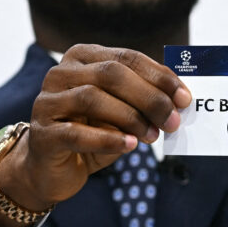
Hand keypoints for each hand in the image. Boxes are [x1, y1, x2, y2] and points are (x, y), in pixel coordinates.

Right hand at [0, 44, 190, 226]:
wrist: (52, 169)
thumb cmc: (93, 132)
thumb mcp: (122, 111)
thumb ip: (144, 98)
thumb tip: (180, 98)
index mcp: (83, 57)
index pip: (127, 57)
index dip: (159, 76)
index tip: (185, 98)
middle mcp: (60, 73)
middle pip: (111, 74)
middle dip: (149, 97)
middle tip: (173, 121)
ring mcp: (47, 102)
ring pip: (92, 98)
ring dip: (130, 118)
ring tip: (152, 136)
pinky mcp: (42, 134)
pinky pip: (76, 133)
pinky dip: (108, 139)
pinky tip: (130, 146)